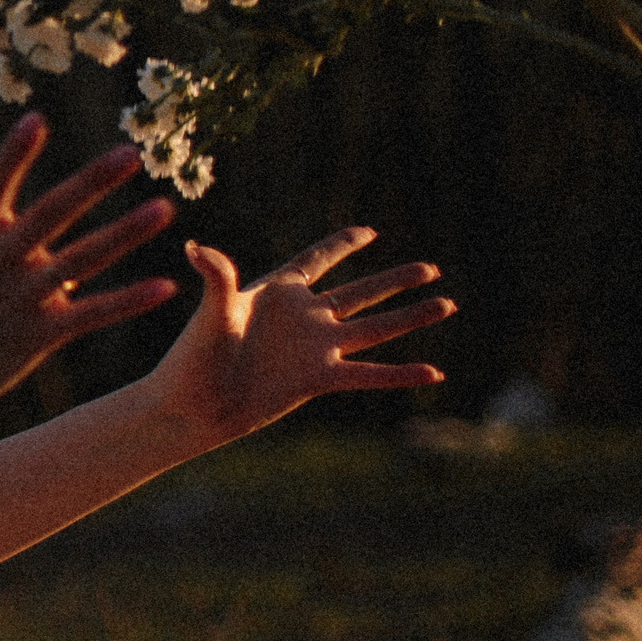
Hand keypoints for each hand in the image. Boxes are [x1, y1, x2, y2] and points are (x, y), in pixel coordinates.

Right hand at [0, 113, 179, 419]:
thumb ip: (9, 254)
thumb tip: (63, 256)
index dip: (13, 153)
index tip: (36, 119)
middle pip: (52, 212)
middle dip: (93, 181)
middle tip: (131, 153)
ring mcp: (17, 297)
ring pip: (82, 259)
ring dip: (125, 232)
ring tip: (164, 208)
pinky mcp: (36, 335)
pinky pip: (92, 314)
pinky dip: (129, 300)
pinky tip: (165, 286)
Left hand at [149, 226, 452, 446]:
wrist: (193, 408)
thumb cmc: (193, 359)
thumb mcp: (211, 313)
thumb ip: (217, 278)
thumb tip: (196, 248)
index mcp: (276, 292)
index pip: (316, 260)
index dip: (342, 245)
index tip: (370, 231)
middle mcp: (302, 318)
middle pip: (360, 292)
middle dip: (395, 280)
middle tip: (431, 267)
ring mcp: (314, 349)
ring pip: (374, 328)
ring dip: (411, 316)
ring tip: (448, 304)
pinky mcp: (318, 379)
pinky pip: (368, 374)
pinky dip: (400, 373)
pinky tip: (434, 372)